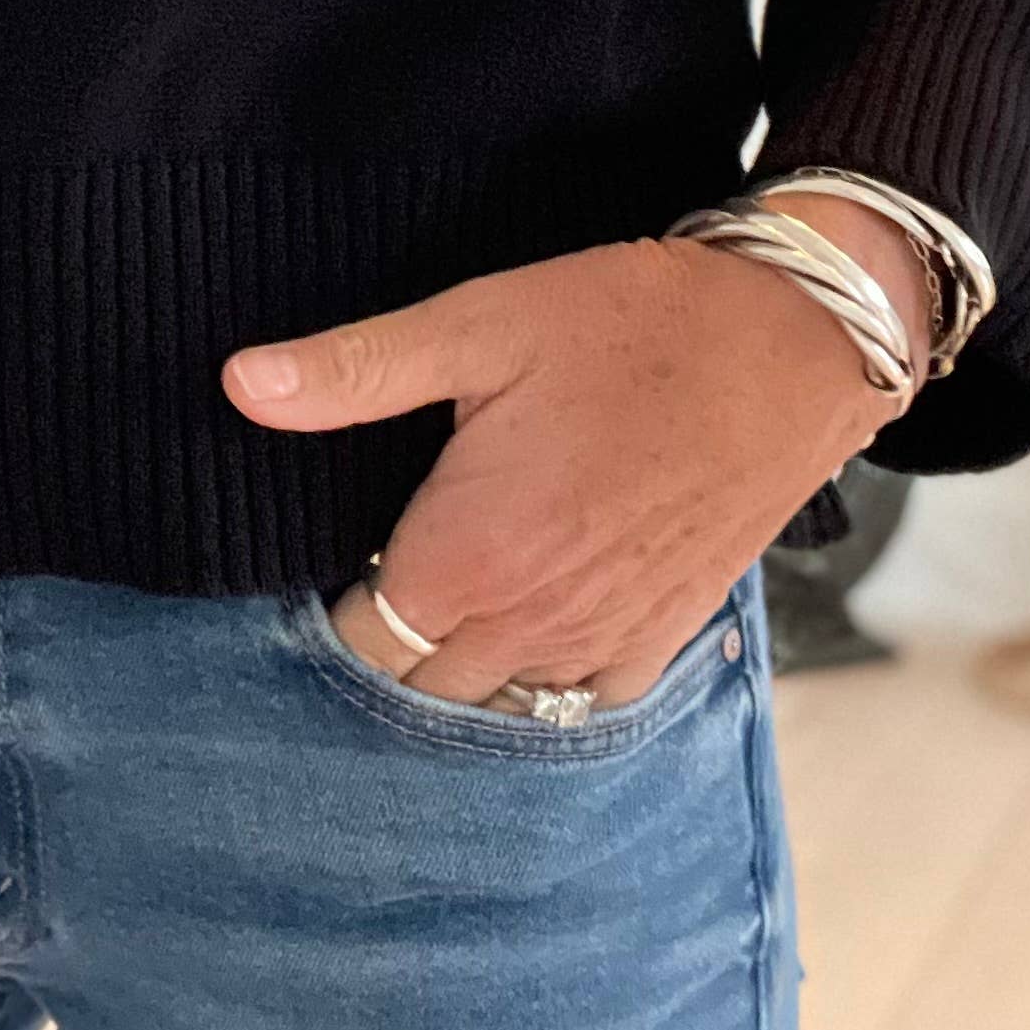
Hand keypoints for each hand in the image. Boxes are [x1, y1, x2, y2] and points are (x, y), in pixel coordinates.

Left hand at [223, 197, 926, 711]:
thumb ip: (354, 370)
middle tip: (380, 574)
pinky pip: (581, 702)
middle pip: (418, 690)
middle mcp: (532, 623)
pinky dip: (542, 679)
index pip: (356, 643)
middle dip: (386, 649)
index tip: (328, 560)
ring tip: (444, 602)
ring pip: (496, 706)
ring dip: (459, 671)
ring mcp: (604, 640)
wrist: (790, 342)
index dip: (329, 610)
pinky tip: (527, 622)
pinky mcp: (663, 635)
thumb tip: (239, 384)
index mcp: (469, 556)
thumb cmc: (630, 324)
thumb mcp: (479, 324)